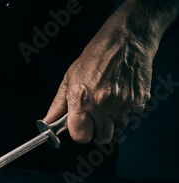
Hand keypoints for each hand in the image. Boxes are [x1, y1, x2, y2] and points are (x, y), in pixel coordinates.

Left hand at [41, 0, 178, 143]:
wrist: (126, 40)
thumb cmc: (95, 58)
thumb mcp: (69, 79)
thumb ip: (58, 105)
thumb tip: (47, 123)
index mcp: (82, 99)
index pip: (80, 136)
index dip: (80, 133)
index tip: (80, 127)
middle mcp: (102, 104)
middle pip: (101, 138)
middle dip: (97, 131)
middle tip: (95, 117)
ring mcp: (122, 104)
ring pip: (118, 129)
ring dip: (112, 121)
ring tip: (108, 101)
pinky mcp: (139, 101)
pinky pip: (130, 117)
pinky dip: (125, 111)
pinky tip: (120, 95)